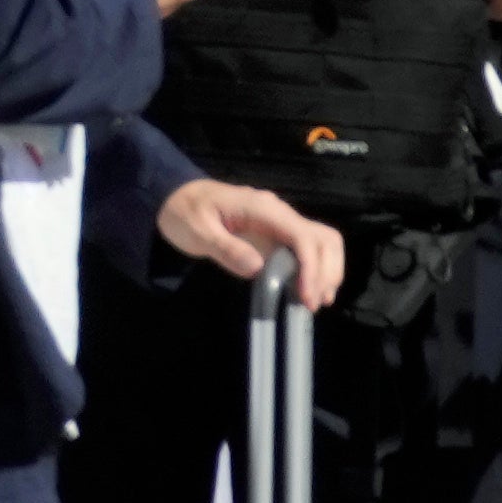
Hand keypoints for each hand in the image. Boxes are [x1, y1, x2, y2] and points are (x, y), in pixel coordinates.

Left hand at [157, 177, 347, 307]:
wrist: (174, 198)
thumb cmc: (184, 213)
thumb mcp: (196, 232)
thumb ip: (226, 248)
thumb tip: (257, 268)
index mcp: (262, 208)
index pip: (301, 235)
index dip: (311, 267)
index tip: (307, 296)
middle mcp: (278, 213)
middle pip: (322, 237)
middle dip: (326, 271)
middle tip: (314, 303)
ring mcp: (279, 223)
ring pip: (321, 241)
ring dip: (327, 270)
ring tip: (316, 301)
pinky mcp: (276, 234)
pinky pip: (306, 249)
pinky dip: (315, 269)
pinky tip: (306, 291)